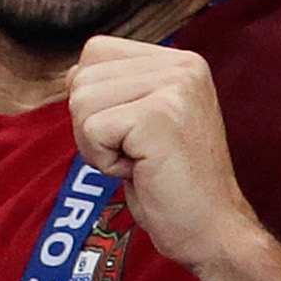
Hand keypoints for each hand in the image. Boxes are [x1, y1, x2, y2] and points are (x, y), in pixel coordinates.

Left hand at [66, 38, 261, 274]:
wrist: (210, 229)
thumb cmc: (169, 181)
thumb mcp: (141, 119)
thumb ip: (113, 87)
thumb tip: (71, 73)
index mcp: (179, 60)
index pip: (95, 52)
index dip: (95, 99)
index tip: (132, 132)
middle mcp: (182, 65)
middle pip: (82, 78)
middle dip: (92, 125)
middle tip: (137, 153)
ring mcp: (174, 88)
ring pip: (81, 102)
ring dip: (97, 145)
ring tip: (140, 161)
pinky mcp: (159, 117)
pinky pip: (91, 130)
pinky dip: (104, 161)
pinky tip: (141, 170)